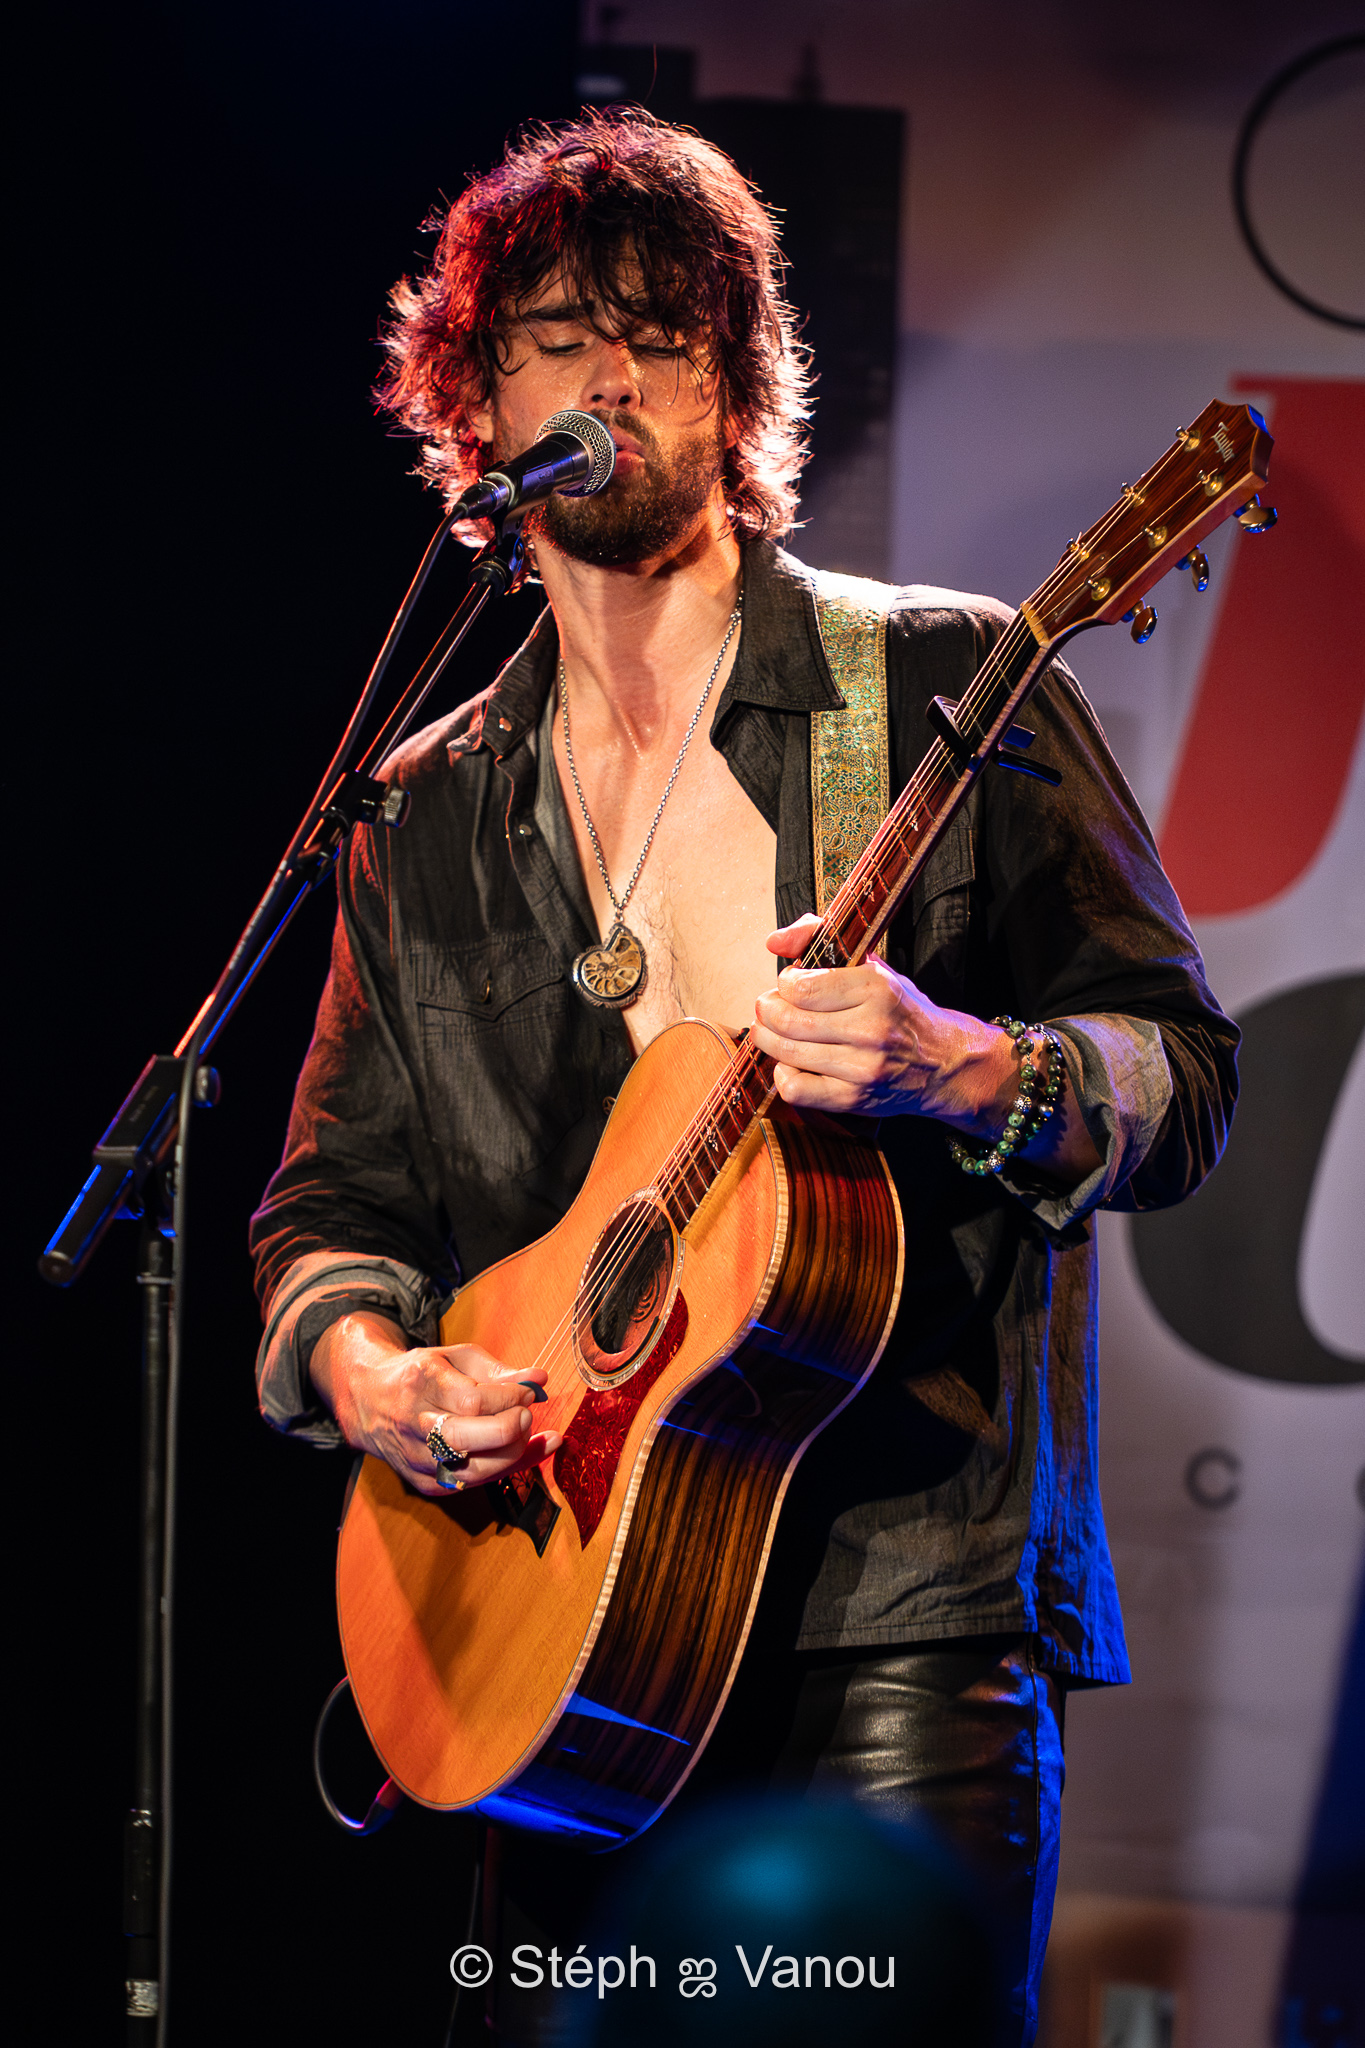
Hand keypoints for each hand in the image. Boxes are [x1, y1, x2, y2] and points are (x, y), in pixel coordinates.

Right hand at [311, 1311, 561, 1496]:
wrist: (369, 1401)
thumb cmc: (421, 1375)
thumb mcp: (455, 1358)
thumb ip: (498, 1370)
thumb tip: (539, 1378)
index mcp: (421, 1385)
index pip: (473, 1401)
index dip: (509, 1399)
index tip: (528, 1392)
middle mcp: (415, 1425)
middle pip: (468, 1439)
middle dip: (510, 1429)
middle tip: (527, 1414)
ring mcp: (417, 1459)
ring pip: (474, 1470)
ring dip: (514, 1454)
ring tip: (529, 1432)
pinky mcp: (425, 1483)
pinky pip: (474, 1484)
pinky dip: (506, 1469)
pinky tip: (528, 1450)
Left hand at [755, 914, 1013, 1127]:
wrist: (945, 1063)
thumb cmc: (902, 1011)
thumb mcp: (873, 967)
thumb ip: (821, 941)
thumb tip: (773, 942)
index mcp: (876, 989)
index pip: (801, 987)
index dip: (784, 983)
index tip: (789, 984)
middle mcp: (870, 1028)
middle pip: (788, 1021)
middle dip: (766, 1012)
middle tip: (767, 1007)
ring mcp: (863, 1067)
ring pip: (787, 1054)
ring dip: (768, 1040)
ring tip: (771, 1031)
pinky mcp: (855, 1099)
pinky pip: (797, 1090)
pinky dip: (782, 1075)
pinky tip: (790, 1064)